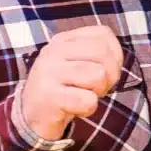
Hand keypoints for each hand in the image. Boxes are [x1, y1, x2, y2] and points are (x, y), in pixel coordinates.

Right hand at [18, 23, 125, 140]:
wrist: (32, 116)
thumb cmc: (64, 89)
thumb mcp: (78, 64)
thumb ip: (98, 55)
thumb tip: (117, 59)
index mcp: (63, 40)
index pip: (104, 34)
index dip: (115, 56)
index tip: (104, 71)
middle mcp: (53, 51)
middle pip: (103, 53)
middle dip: (110, 75)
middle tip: (96, 88)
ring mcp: (48, 72)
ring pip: (98, 75)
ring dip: (97, 93)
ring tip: (82, 96)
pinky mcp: (48, 96)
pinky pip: (87, 100)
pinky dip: (87, 109)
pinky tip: (72, 109)